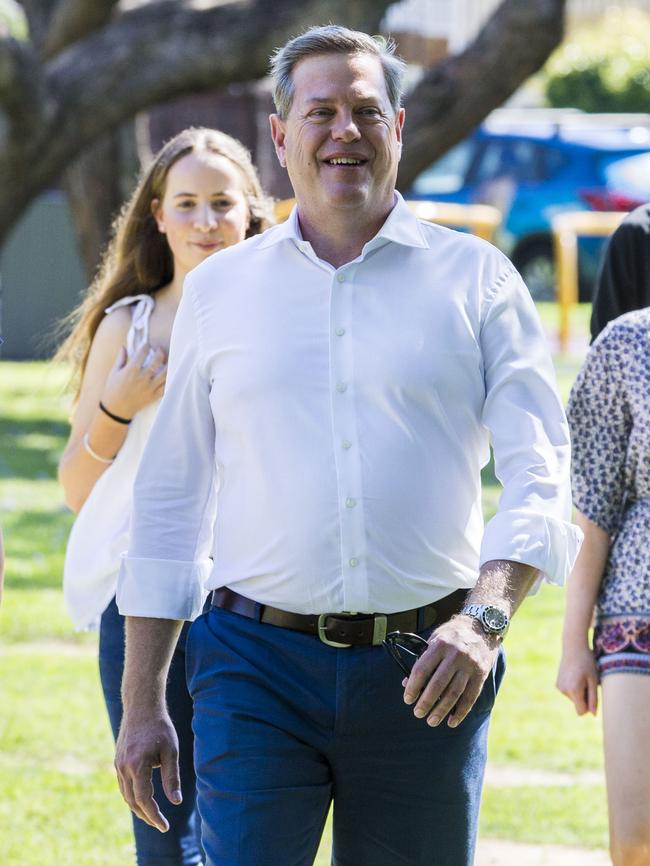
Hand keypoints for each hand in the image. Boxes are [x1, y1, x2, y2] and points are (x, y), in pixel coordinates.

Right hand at [101, 343, 166, 419]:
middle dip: (160, 353)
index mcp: (131, 370)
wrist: (116, 410)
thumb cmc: (112, 390)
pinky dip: (169, 380)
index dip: (146, 346)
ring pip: (165, 373)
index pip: (143, 352)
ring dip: (168, 365)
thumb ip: (121, 359)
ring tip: (167, 362)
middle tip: (160, 351)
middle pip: (157, 361)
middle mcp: (142, 378)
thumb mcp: (114, 373)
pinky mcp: (154, 396)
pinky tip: (168, 375)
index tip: (147, 345)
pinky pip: (166, 387)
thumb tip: (124, 347)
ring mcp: (150, 387)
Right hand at [115, 710, 181, 831]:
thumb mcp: (171, 751)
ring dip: (138, 808)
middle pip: (133, 801)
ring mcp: (118, 764)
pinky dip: (133, 796)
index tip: (165, 826)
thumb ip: (172, 777)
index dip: (154, 816)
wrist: (142, 707)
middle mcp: (124, 767)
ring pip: (126, 795)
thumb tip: (176, 801)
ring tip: (153, 816)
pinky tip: (143, 799)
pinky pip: (124, 785)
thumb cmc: (160, 727)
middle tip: (161, 824)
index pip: (144, 799)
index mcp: (138, 765)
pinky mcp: (117, 761)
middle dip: (147, 815)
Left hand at [403, 616, 498, 727]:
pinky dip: (461, 712)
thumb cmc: (452, 635)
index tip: (407, 699)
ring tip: (431, 721)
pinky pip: (470, 697)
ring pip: (454, 693)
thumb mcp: (435, 639)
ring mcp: (470, 666)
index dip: (413, 686)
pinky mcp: (481, 675)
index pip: (423, 669)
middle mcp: (455, 655)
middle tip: (418, 713)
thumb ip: (422, 660)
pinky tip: (452, 721)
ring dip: (442, 710)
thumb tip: (408, 684)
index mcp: (440, 645)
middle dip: (426, 701)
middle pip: (438, 684)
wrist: (482, 627)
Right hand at [556, 647, 598, 715]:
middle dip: (584, 697)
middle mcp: (564, 690)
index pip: (581, 711)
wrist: (573, 646)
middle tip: (587, 681)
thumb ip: (593, 699)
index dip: (589, 707)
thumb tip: (593, 714)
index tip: (592, 695)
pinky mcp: (557, 684)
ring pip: (574, 698)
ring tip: (581, 676)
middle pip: (578, 704)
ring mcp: (559, 687)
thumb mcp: (594, 680)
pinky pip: (569, 692)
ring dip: (579, 691)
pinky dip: (573, 687)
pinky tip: (575, 675)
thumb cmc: (587, 662)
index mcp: (574, 690)